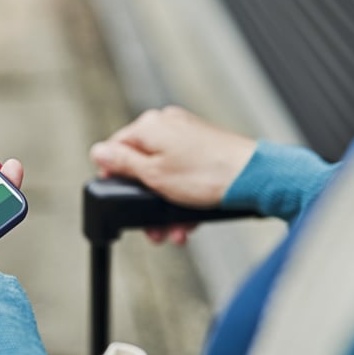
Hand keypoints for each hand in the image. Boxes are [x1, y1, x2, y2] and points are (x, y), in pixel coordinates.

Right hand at [90, 106, 254, 243]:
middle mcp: (168, 125)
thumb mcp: (153, 175)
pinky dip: (181, 196)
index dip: (114, 176)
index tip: (118, 198)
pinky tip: (186, 220)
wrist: (256, 178)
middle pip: (141, 165)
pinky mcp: (205, 148)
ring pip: (163, 173)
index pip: (115, 147)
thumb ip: (122, 163)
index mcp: (150, 126)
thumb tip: (98, 152)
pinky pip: (182, 174)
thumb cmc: (207, 174)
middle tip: (148, 226)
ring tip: (171, 230)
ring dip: (163, 205)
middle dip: (143, 200)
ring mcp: (188, 136)